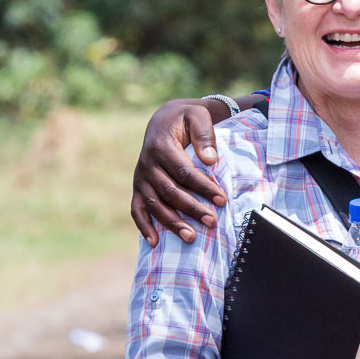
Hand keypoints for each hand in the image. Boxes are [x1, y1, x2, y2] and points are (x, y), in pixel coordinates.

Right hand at [132, 98, 228, 245]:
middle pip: (169, 191)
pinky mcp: (138, 187)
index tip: (222, 200)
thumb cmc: (186, 119)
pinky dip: (143, 226)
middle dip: (192, 208)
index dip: (203, 187)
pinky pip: (136, 208)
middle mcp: (148, 163)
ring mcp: (141, 177)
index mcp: (162, 146)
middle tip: (212, 222)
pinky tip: (154, 242)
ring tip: (190, 237)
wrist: (165, 119)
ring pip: (154, 204)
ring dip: (171, 222)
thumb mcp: (198, 116)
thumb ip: (204, 134)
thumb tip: (210, 159)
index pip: (184, 172)